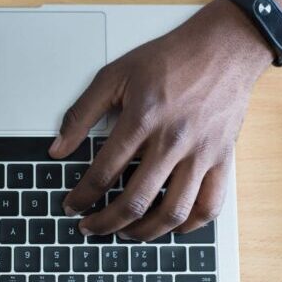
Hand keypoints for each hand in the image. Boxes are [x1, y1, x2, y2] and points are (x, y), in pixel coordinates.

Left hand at [49, 0, 281, 240]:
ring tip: (126, 233)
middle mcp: (173, 141)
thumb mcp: (114, 75)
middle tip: (90, 227)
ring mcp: (201, 154)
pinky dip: (189, 225)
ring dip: (144, 232)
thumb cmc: (170, 59)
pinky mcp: (223, 159)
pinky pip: (210, 206)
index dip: (82, 196)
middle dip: (105, 223)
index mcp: (142, 119)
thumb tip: (58, 148)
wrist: (223, 48)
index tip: (72, 205)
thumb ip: (81, 113)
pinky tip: (171, 226)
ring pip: (173, 212)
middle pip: (135, 201)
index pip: (103, 173)